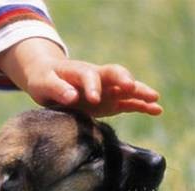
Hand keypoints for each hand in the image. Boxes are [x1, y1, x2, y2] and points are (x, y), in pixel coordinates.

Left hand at [0, 38, 161, 116]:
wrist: (48, 78)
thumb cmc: (43, 79)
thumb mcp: (43, 83)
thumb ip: (56, 89)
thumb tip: (72, 97)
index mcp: (80, 71)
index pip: (90, 76)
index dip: (93, 87)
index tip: (93, 99)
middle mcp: (97, 77)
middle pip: (115, 74)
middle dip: (124, 81)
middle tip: (131, 88)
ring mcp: (106, 89)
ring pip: (126, 88)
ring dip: (140, 93)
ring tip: (155, 101)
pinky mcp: (109, 102)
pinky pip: (127, 103)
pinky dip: (141, 106)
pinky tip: (156, 110)